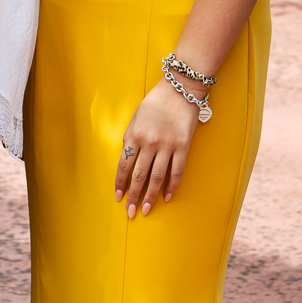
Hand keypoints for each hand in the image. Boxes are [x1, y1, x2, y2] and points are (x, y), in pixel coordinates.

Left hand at [114, 81, 197, 217]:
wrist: (179, 89)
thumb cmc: (155, 102)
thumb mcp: (135, 117)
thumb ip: (130, 137)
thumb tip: (126, 159)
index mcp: (135, 135)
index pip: (124, 165)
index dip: (120, 183)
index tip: (118, 197)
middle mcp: (149, 142)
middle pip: (139, 175)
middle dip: (133, 196)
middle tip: (130, 213)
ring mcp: (167, 145)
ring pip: (157, 177)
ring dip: (150, 196)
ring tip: (146, 210)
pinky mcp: (183, 146)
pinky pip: (176, 171)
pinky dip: (172, 186)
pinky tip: (167, 197)